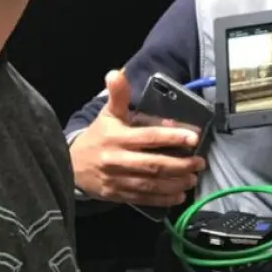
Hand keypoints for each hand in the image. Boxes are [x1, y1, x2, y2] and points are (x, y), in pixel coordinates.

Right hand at [69, 70, 206, 207]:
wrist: (71, 165)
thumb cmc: (98, 137)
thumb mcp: (107, 114)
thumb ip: (117, 96)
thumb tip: (116, 73)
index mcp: (118, 137)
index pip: (149, 137)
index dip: (172, 137)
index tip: (193, 138)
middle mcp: (118, 159)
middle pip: (153, 164)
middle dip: (180, 164)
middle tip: (200, 162)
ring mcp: (117, 179)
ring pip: (150, 184)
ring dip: (175, 183)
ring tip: (193, 178)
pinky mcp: (118, 195)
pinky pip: (143, 198)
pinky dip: (162, 198)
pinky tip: (179, 196)